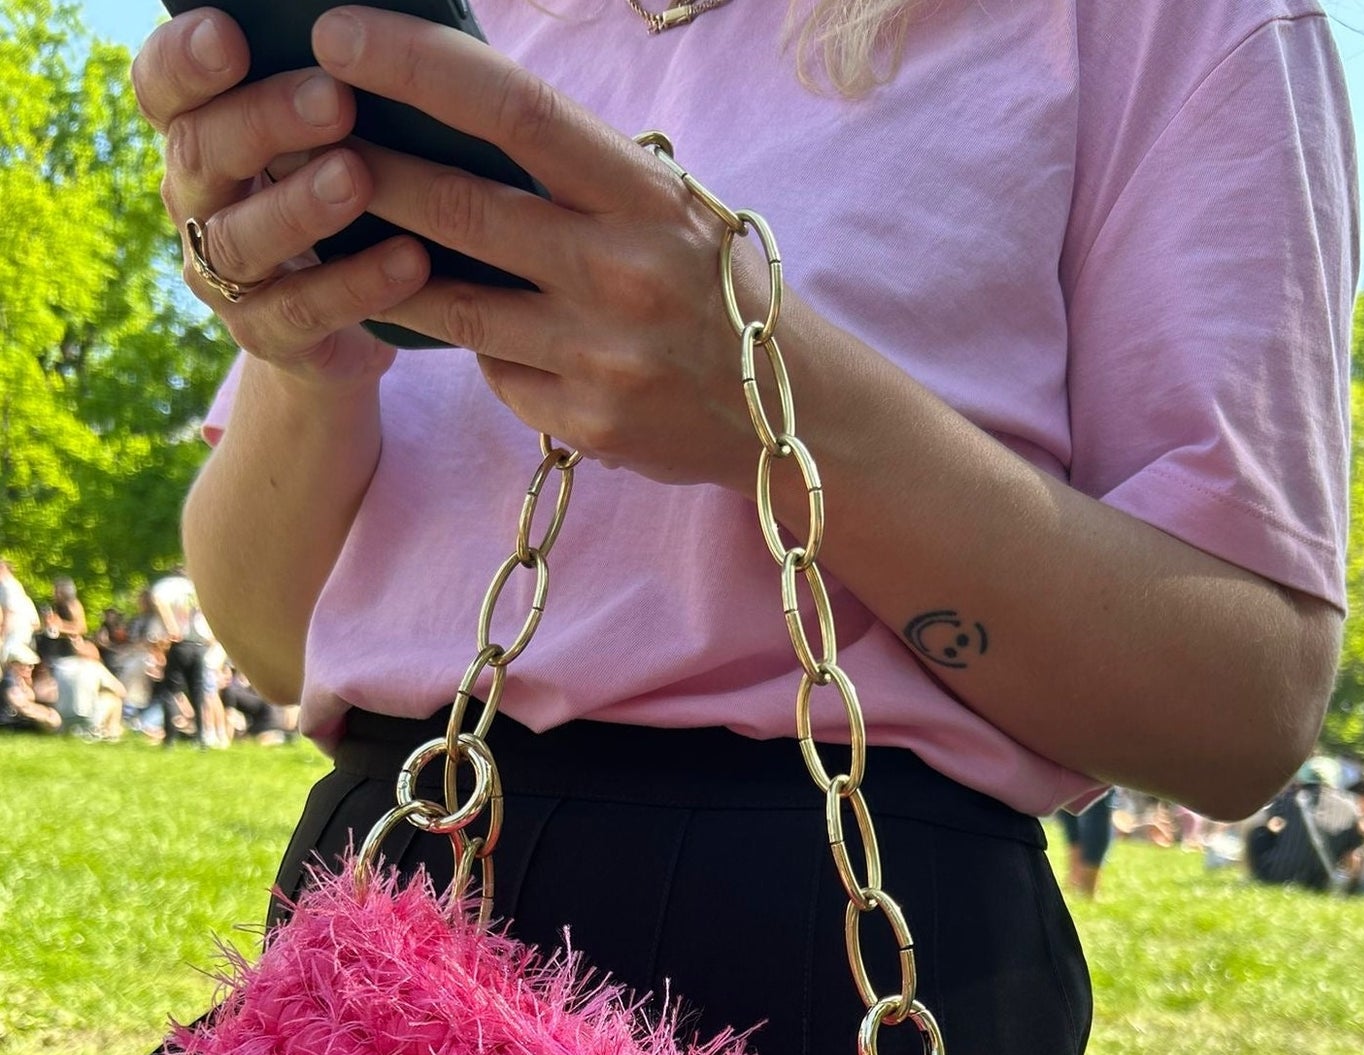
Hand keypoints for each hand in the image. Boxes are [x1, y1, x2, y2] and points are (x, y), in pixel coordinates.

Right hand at [131, 7, 430, 385]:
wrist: (342, 327)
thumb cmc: (342, 202)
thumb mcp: (322, 144)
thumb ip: (321, 94)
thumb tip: (371, 36)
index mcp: (197, 135)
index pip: (161, 87)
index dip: (184, 61)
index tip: (229, 35)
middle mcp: (195, 203)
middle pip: (201, 153)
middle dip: (265, 122)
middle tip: (334, 99)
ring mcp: (223, 276)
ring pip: (241, 239)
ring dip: (299, 207)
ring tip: (356, 178)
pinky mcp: (267, 336)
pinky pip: (304, 311)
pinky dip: (357, 284)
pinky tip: (411, 259)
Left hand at [310, 6, 768, 482]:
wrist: (784, 413)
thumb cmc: (708, 285)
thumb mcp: (663, 208)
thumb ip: (573, 174)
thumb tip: (452, 117)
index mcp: (644, 197)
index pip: (515, 111)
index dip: (418, 67)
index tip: (339, 34)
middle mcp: (623, 275)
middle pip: (461, 211)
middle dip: (367, 169)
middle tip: (296, 136)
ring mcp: (601, 359)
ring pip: (454, 307)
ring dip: (381, 267)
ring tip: (332, 231)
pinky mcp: (586, 424)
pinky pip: (497, 376)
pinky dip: (478, 350)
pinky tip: (474, 333)